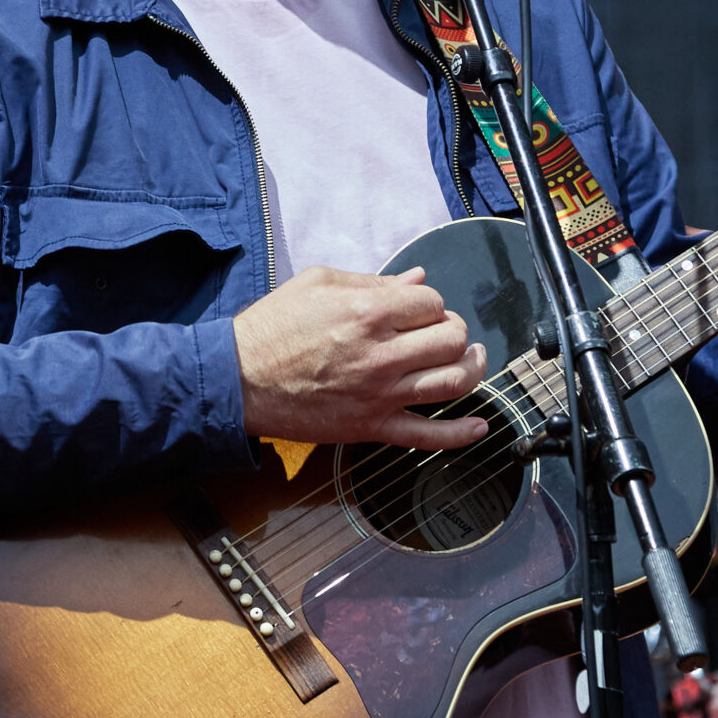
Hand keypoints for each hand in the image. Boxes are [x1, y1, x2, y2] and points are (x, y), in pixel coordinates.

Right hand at [234, 266, 490, 450]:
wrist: (238, 380)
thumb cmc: (272, 327)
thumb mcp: (317, 283)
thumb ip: (373, 281)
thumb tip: (417, 280)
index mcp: (368, 312)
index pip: (432, 303)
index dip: (429, 304)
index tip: (416, 309)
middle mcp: (381, 354)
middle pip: (452, 340)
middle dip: (453, 331)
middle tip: (439, 332)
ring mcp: (381, 395)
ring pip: (453, 382)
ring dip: (471, 368)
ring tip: (470, 360)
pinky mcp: (373, 427)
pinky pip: (429, 437)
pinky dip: (461, 434)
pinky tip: (479, 427)